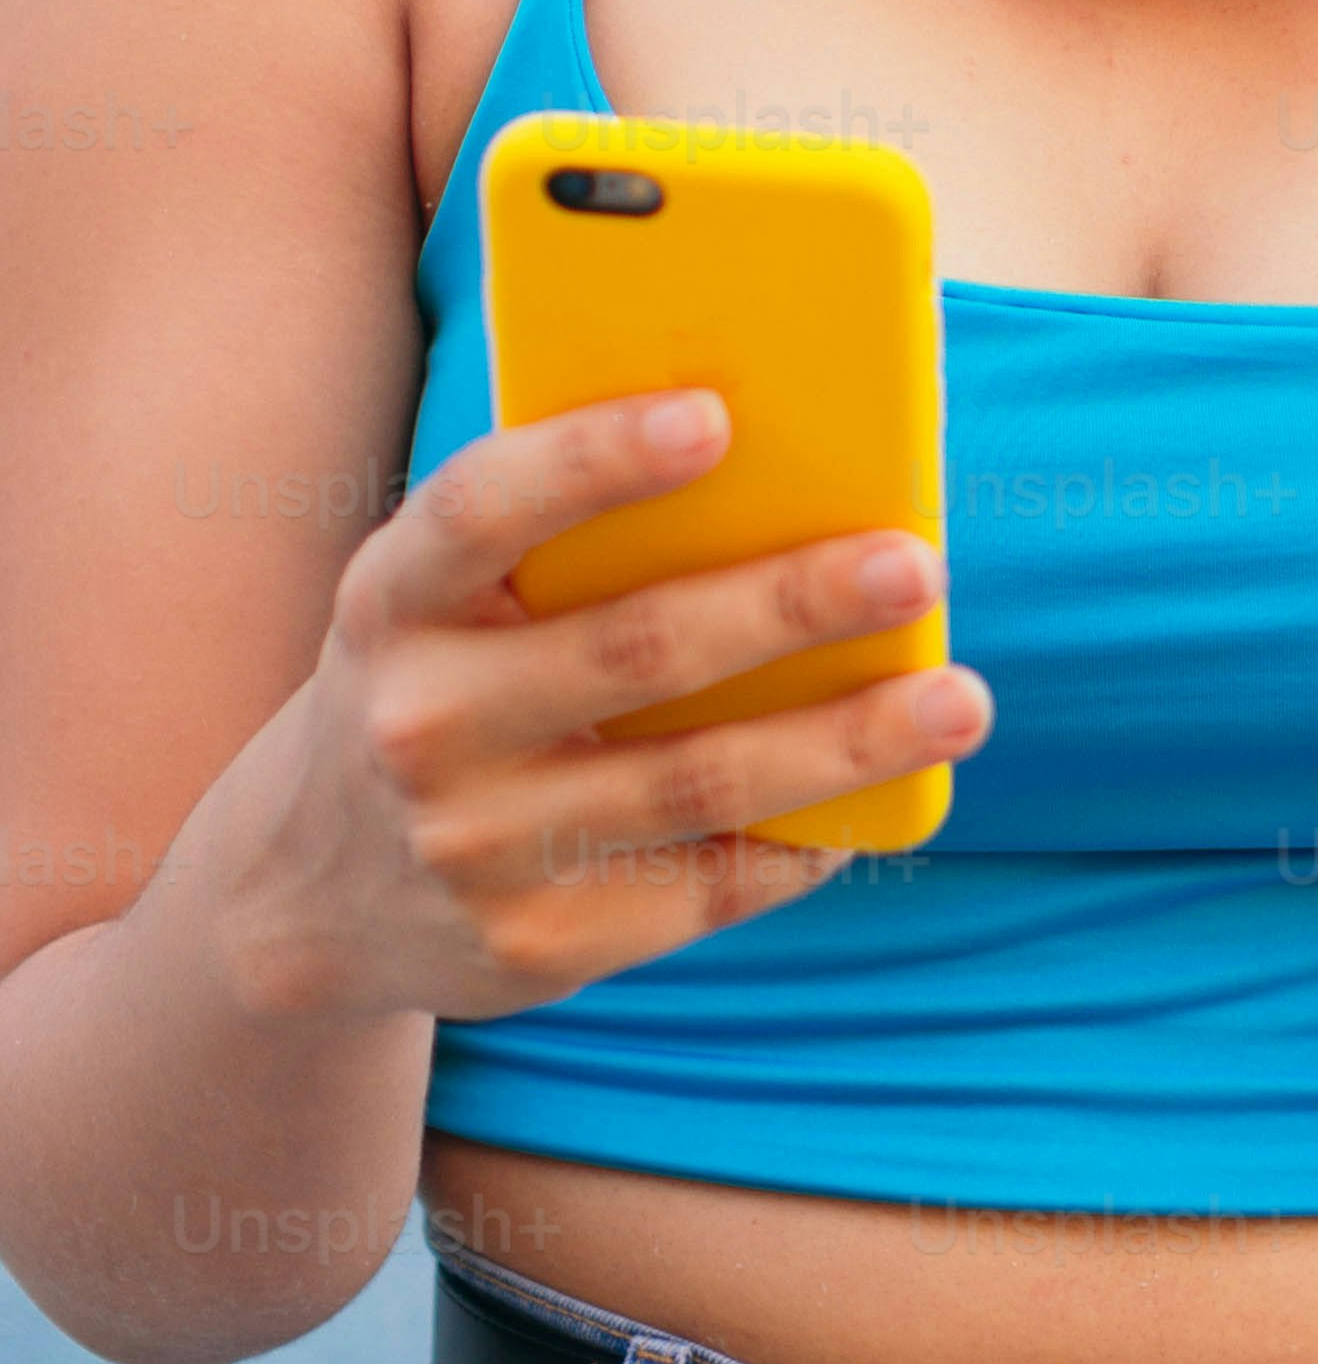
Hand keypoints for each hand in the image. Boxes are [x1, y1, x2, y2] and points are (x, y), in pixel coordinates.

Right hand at [223, 390, 992, 1025]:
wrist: (312, 890)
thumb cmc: (438, 679)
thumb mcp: (441, 600)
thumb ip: (556, 540)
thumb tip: (778, 454)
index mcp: (394, 599)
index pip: (484, 509)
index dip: (595, 459)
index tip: (716, 417)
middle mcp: (421, 722)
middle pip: (637, 650)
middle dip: (791, 603)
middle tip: (917, 566)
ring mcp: (473, 846)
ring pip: (698, 781)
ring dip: (846, 742)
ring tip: (959, 701)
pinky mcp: (533, 946)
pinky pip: (703, 887)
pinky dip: (804, 841)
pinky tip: (881, 804)